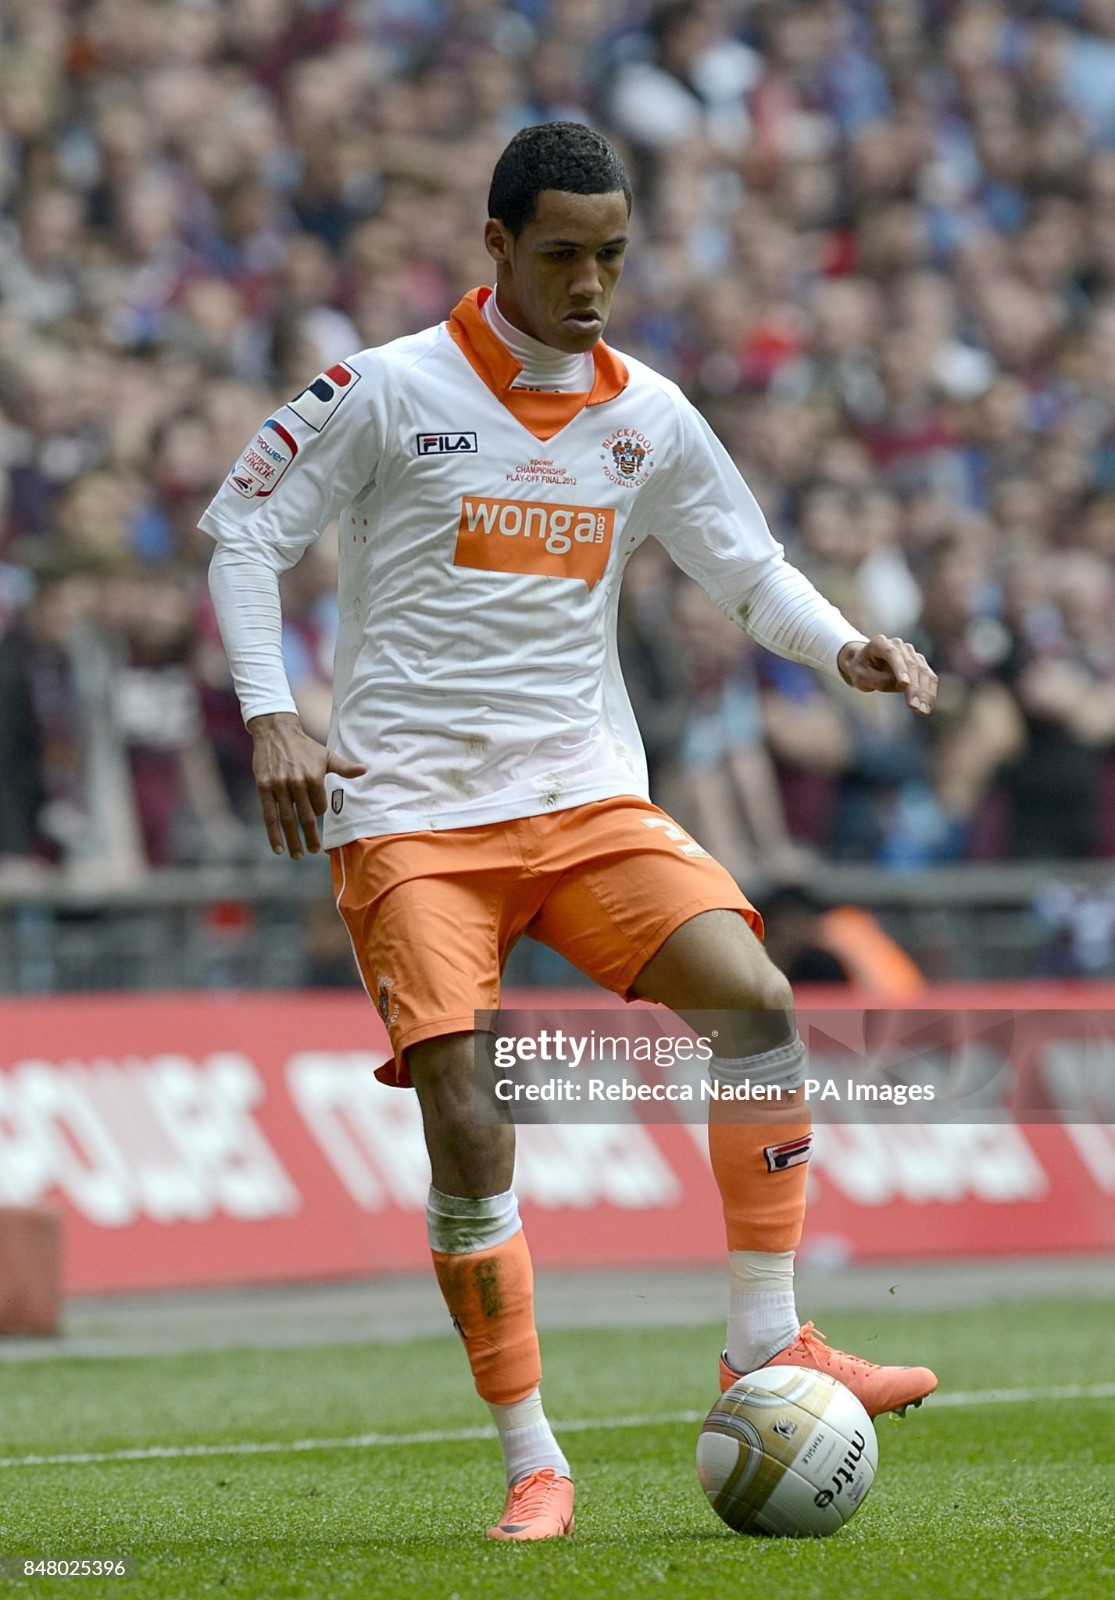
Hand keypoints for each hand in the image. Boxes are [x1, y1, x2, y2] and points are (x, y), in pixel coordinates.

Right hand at [247, 712, 366, 858]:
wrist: (275, 732)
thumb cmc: (304, 746)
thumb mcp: (326, 755)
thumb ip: (344, 767)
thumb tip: (364, 770)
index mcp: (314, 777)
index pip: (320, 806)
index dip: (319, 812)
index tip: (316, 814)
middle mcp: (296, 783)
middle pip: (305, 817)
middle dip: (311, 837)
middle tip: (314, 851)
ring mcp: (279, 786)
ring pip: (287, 819)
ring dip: (293, 840)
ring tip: (298, 855)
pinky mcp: (263, 788)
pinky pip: (269, 815)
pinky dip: (273, 834)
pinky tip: (278, 848)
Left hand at [837, 635, 937, 715]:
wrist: (865, 662)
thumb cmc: (861, 670)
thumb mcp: (860, 677)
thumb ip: (878, 680)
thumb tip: (903, 686)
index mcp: (880, 643)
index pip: (893, 654)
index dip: (900, 669)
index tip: (904, 685)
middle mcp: (899, 645)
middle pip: (911, 665)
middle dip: (914, 688)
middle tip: (914, 706)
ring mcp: (911, 653)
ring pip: (923, 672)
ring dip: (925, 692)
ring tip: (922, 711)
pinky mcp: (919, 663)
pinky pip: (929, 677)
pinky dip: (929, 692)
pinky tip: (927, 706)